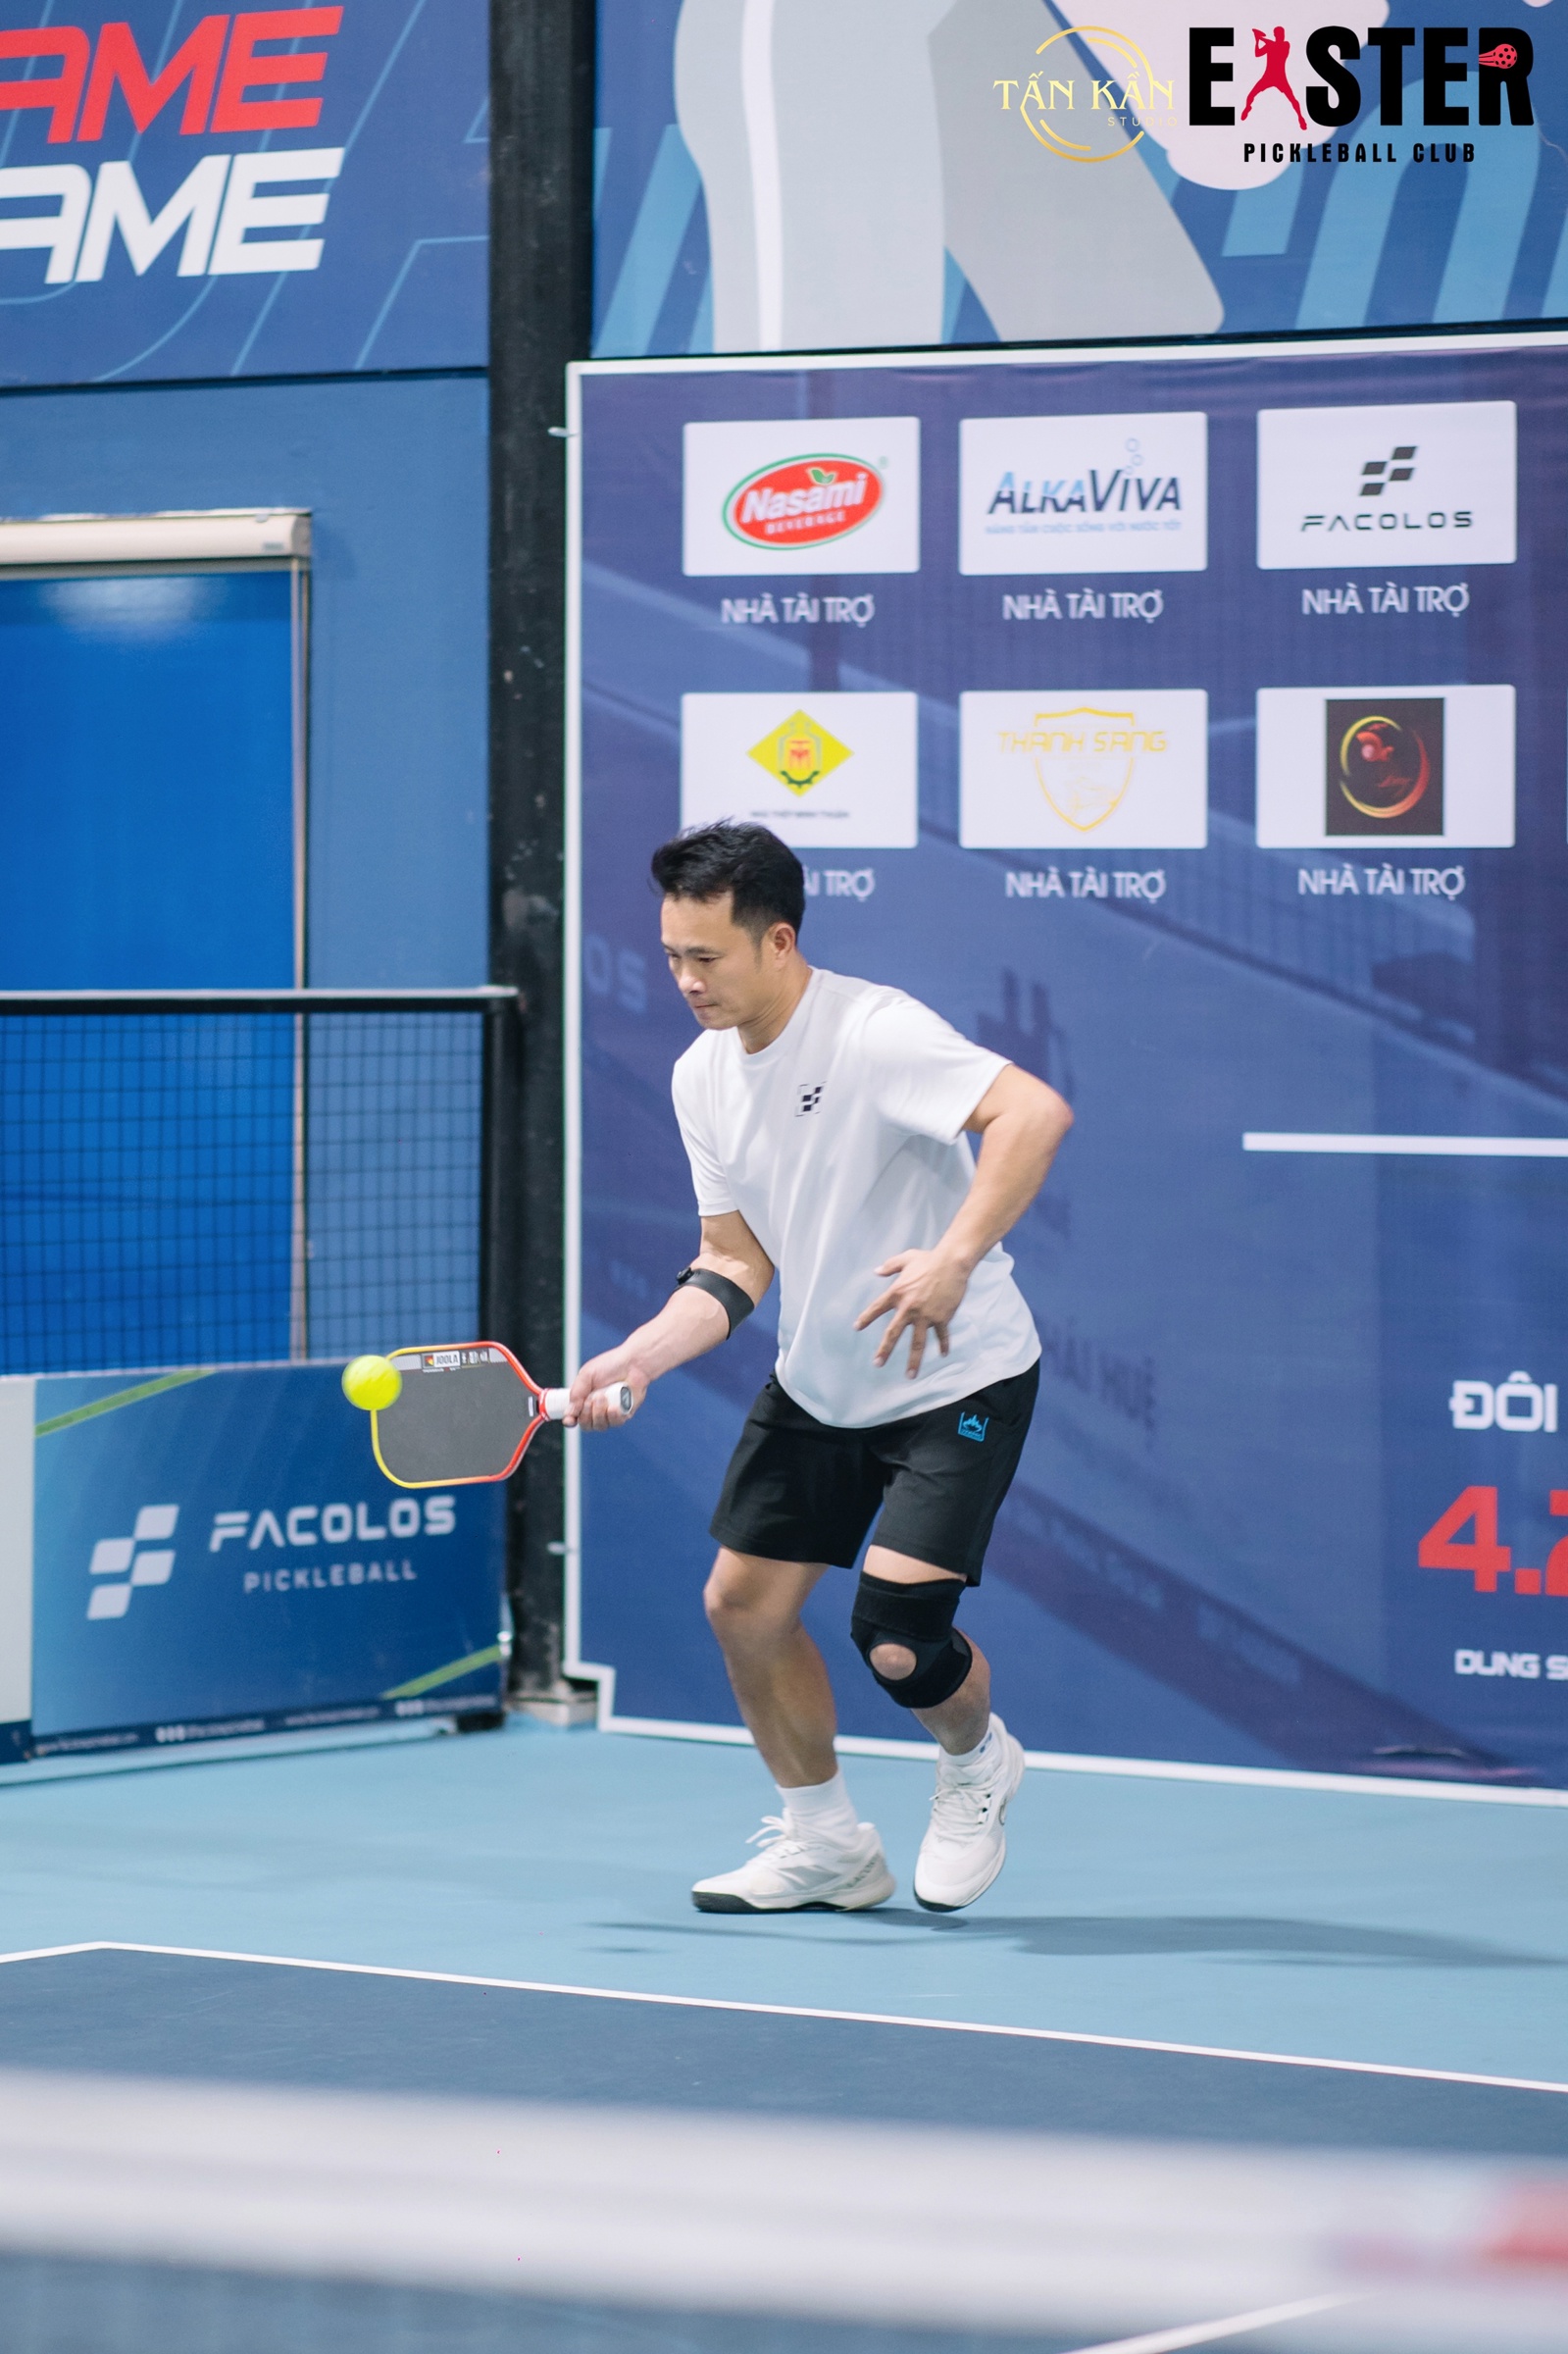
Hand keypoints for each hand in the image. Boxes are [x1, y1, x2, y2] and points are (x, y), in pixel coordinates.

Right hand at [566, 1349, 647, 1430]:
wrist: (633, 1363)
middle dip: (585, 1415)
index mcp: (584, 1398)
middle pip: (586, 1425)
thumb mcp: (586, 1375)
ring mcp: (610, 1413)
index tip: (569, 1420)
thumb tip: (569, 1412)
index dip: (569, 1421)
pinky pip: (615, 1423)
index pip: (574, 1417)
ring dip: (599, 1413)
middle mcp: (597, 1408)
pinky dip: (613, 1416)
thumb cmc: (610, 1365)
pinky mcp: (624, 1414)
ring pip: (600, 1426)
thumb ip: (575, 1393)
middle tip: (590, 1401)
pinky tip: (614, 1406)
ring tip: (603, 1396)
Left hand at [853, 1247, 970, 1376]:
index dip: (866, 1318)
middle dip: (884, 1350)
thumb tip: (876, 1271)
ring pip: (917, 1343)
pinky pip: (941, 1335)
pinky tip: (943, 1354)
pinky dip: (943, 1345)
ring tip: (910, 1375)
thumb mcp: (906, 1258)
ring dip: (913, 1360)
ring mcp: (926, 1315)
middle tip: (877, 1363)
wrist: (952, 1263)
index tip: (857, 1328)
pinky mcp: (942, 1318)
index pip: (876, 1308)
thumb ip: (890, 1266)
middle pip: (893, 1333)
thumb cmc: (929, 1259)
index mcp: (897, 1293)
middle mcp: (909, 1307)